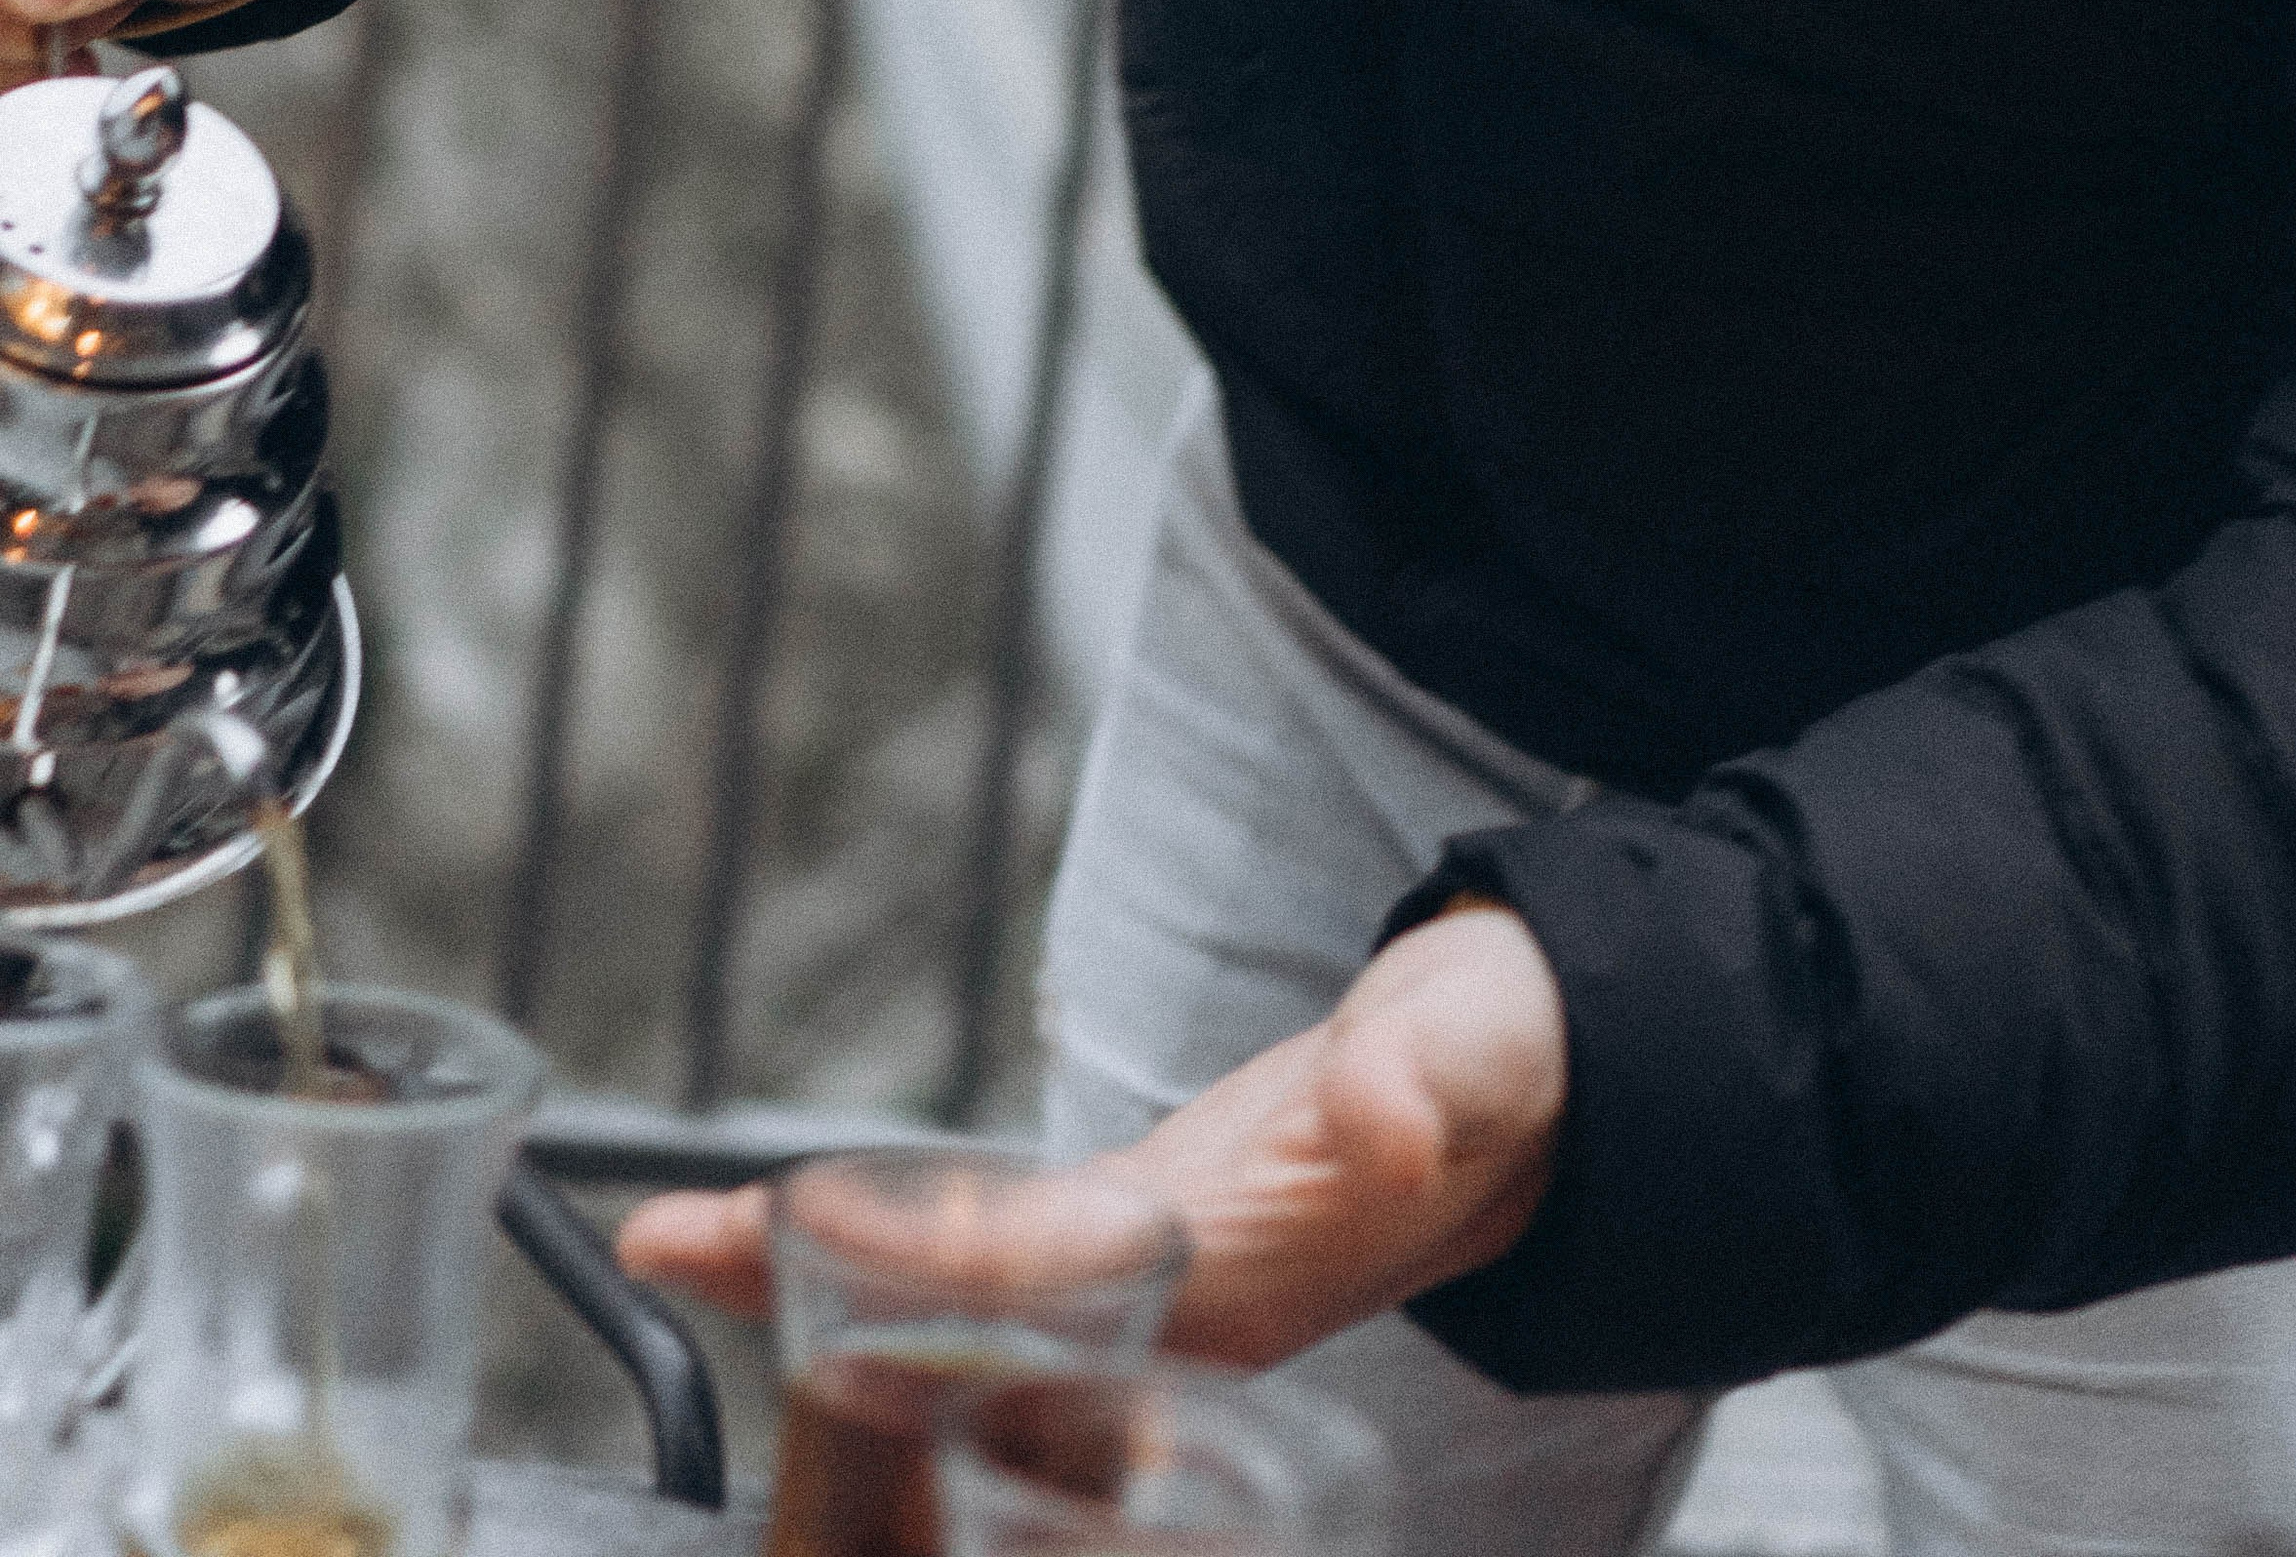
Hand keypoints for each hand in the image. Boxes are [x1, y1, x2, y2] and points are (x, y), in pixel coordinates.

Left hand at [617, 903, 1567, 1366]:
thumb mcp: (1482, 1046)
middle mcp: (1193, 1302)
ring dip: (823, 1286)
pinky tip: (801, 1233)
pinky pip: (993, 1261)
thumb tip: (1379, 1116)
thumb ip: (1428, 1083)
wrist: (1541, 1094)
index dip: (939, 1263)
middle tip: (676, 1250)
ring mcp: (1168, 1283)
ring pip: (971, 1309)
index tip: (819, 1232)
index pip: (1064, 1269)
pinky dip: (887, 1248)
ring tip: (681, 1243)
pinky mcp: (1151, 1239)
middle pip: (983, 1326)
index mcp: (1257, 1259)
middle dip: (825, 1306)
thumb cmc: (1505, 1064)